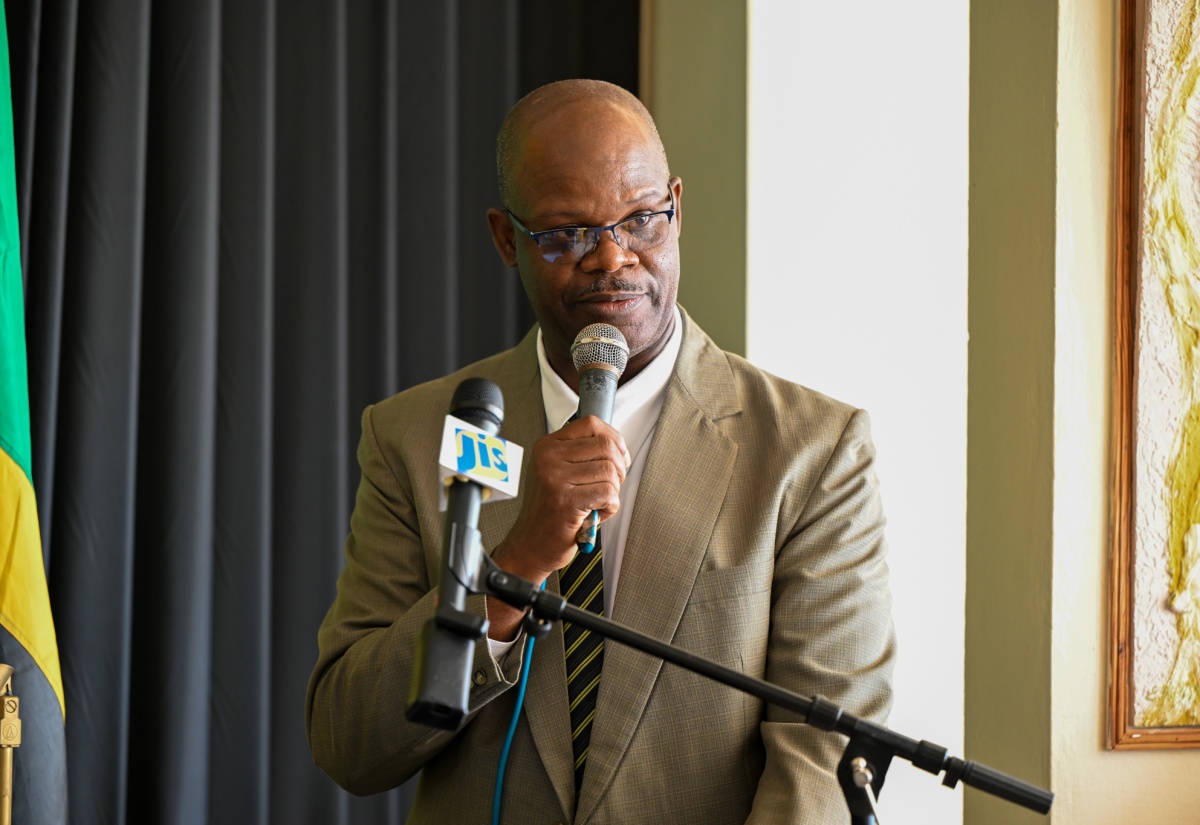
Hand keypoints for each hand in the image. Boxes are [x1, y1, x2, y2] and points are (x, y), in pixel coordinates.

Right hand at [486, 416, 629, 639]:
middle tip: (610, 485)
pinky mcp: (566, 502)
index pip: (591, 424)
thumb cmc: (549, 511)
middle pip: (606, 446)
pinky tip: (596, 513)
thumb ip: (581, 454)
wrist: (530, 544)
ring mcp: (555, 479)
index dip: (614, 438)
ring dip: (613, 491)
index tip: (619, 455)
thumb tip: (617, 443)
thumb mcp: (557, 472)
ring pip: (610, 471)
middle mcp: (548, 459)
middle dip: (619, 468)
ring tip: (597, 503)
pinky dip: (611, 507)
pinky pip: (608, 494)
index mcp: (547, 446)